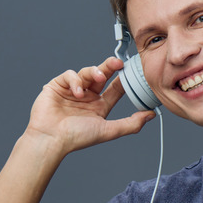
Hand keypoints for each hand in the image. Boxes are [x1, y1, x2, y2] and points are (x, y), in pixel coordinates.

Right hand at [25, 57, 155, 154]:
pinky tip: (77, 92)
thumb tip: (151, 115)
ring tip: (97, 79)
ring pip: (86, 72)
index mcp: (99, 105)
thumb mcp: (109, 130)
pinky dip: (75, 80)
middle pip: (102, 75)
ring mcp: (72, 90)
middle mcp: (87, 96)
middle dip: (110, 66)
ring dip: (93, 73)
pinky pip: (69, 75)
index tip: (132, 72)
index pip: (115, 88)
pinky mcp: (57, 86)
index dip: (124, 79)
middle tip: (118, 63)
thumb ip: (131, 124)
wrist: (51, 139)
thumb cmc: (77, 137)